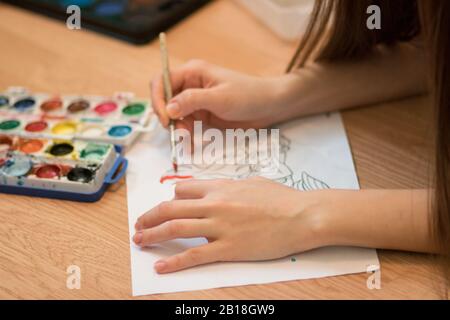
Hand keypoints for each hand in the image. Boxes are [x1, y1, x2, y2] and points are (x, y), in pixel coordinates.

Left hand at [133, 177, 327, 273]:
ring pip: (175, 228)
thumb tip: (220, 188)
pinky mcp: (228, 248)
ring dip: (153, 235)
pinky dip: (175, 262)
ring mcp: (220, 226)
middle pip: (171, 208)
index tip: (164, 207)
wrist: (302, 215)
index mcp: (220, 186)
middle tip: (139, 225)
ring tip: (139, 241)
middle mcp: (214, 204)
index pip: (182, 189)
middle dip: (150, 217)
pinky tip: (161, 267)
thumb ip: (231, 185)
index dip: (170, 199)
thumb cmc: (282, 198)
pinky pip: (194, 255)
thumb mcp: (253, 182)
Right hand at [151, 60, 288, 130]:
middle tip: (178, 132)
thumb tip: (168, 108)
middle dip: (167, 117)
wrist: (269, 107)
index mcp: (192, 72)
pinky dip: (185, 134)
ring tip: (189, 139)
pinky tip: (191, 143)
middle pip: (164, 100)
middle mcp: (190, 85)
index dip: (157, 99)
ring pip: (174, 115)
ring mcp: (195, 101)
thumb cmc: (248, 95)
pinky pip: (185, 124)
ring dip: (177, 128)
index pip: (162, 81)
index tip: (165, 118)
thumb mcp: (219, 98)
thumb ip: (192, 101)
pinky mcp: (201, 114)